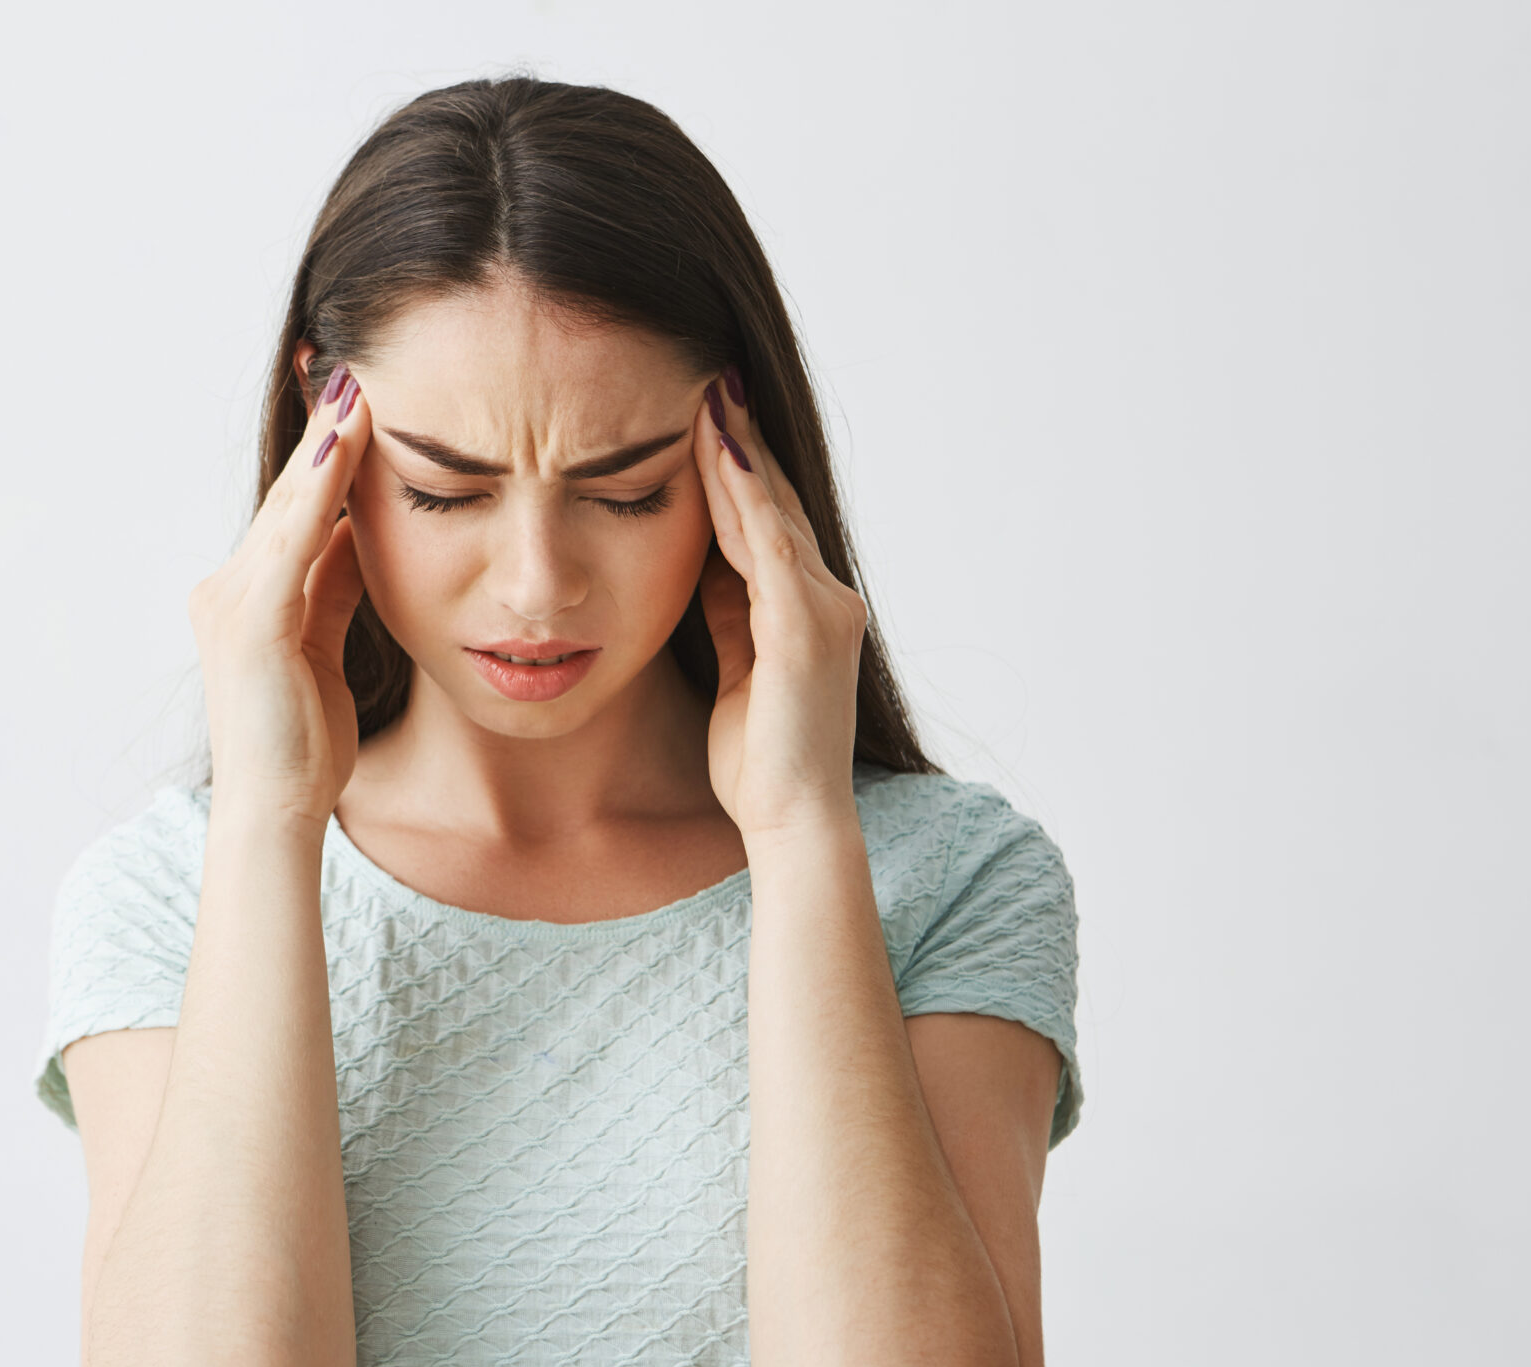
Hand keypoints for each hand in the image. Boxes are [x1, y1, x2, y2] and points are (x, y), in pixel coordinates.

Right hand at [187, 366, 371, 826]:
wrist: (275, 810)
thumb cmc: (304, 746)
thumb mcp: (327, 652)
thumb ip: (336, 593)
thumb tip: (363, 539)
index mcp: (249, 598)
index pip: (296, 512)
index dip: (327, 457)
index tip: (355, 400)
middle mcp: (228, 588)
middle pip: (289, 495)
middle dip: (323, 430)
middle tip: (349, 364)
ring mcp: (233, 601)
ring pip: (290, 506)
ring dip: (325, 442)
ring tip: (356, 384)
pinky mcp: (252, 620)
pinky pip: (294, 538)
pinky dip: (321, 489)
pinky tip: (346, 445)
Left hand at [691, 371, 868, 839]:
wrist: (795, 823)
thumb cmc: (762, 766)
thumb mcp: (736, 674)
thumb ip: (728, 619)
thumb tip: (703, 569)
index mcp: (806, 612)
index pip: (768, 524)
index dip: (739, 470)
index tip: (706, 418)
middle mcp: (826, 599)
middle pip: (775, 503)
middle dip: (741, 442)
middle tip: (709, 378)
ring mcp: (822, 610)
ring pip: (772, 512)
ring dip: (739, 450)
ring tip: (709, 393)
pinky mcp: (803, 627)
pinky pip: (768, 544)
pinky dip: (742, 495)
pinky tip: (719, 451)